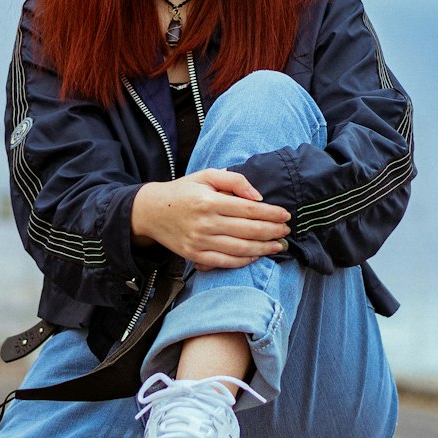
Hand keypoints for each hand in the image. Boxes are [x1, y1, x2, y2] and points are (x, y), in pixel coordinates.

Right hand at [130, 169, 290, 269]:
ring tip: (278, 246)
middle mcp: (205, 223)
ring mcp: (199, 242)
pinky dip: (244, 261)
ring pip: (240, 249)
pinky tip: (257, 256)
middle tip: (286, 231)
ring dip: (264, 249)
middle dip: (272, 232)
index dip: (271, 214)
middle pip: (248, 231)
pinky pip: (225, 262)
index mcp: (209, 201)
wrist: (151, 211)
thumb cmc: (183, 191)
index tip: (286, 215)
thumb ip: (234, 181)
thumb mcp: (206, 176)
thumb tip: (258, 197)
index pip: (249, 210)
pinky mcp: (194, 255)